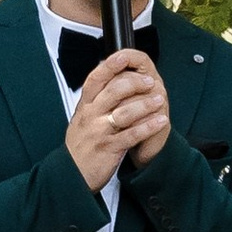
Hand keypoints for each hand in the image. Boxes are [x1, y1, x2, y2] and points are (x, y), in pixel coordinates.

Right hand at [65, 46, 170, 189]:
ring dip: (145, 104)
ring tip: (159, 99)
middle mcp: (91, 116)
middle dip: (134, 83)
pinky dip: (148, 127)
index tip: (124, 57)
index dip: (110, 66)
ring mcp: (100, 132)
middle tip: (150, 81)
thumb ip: (94, 102)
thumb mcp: (81, 120)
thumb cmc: (80, 146)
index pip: (95, 79)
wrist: (72, 175)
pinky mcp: (109, 148)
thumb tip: (109, 82)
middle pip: (113, 91)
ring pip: (124, 112)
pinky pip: (132, 135)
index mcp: (85, 107)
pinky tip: (159, 121)